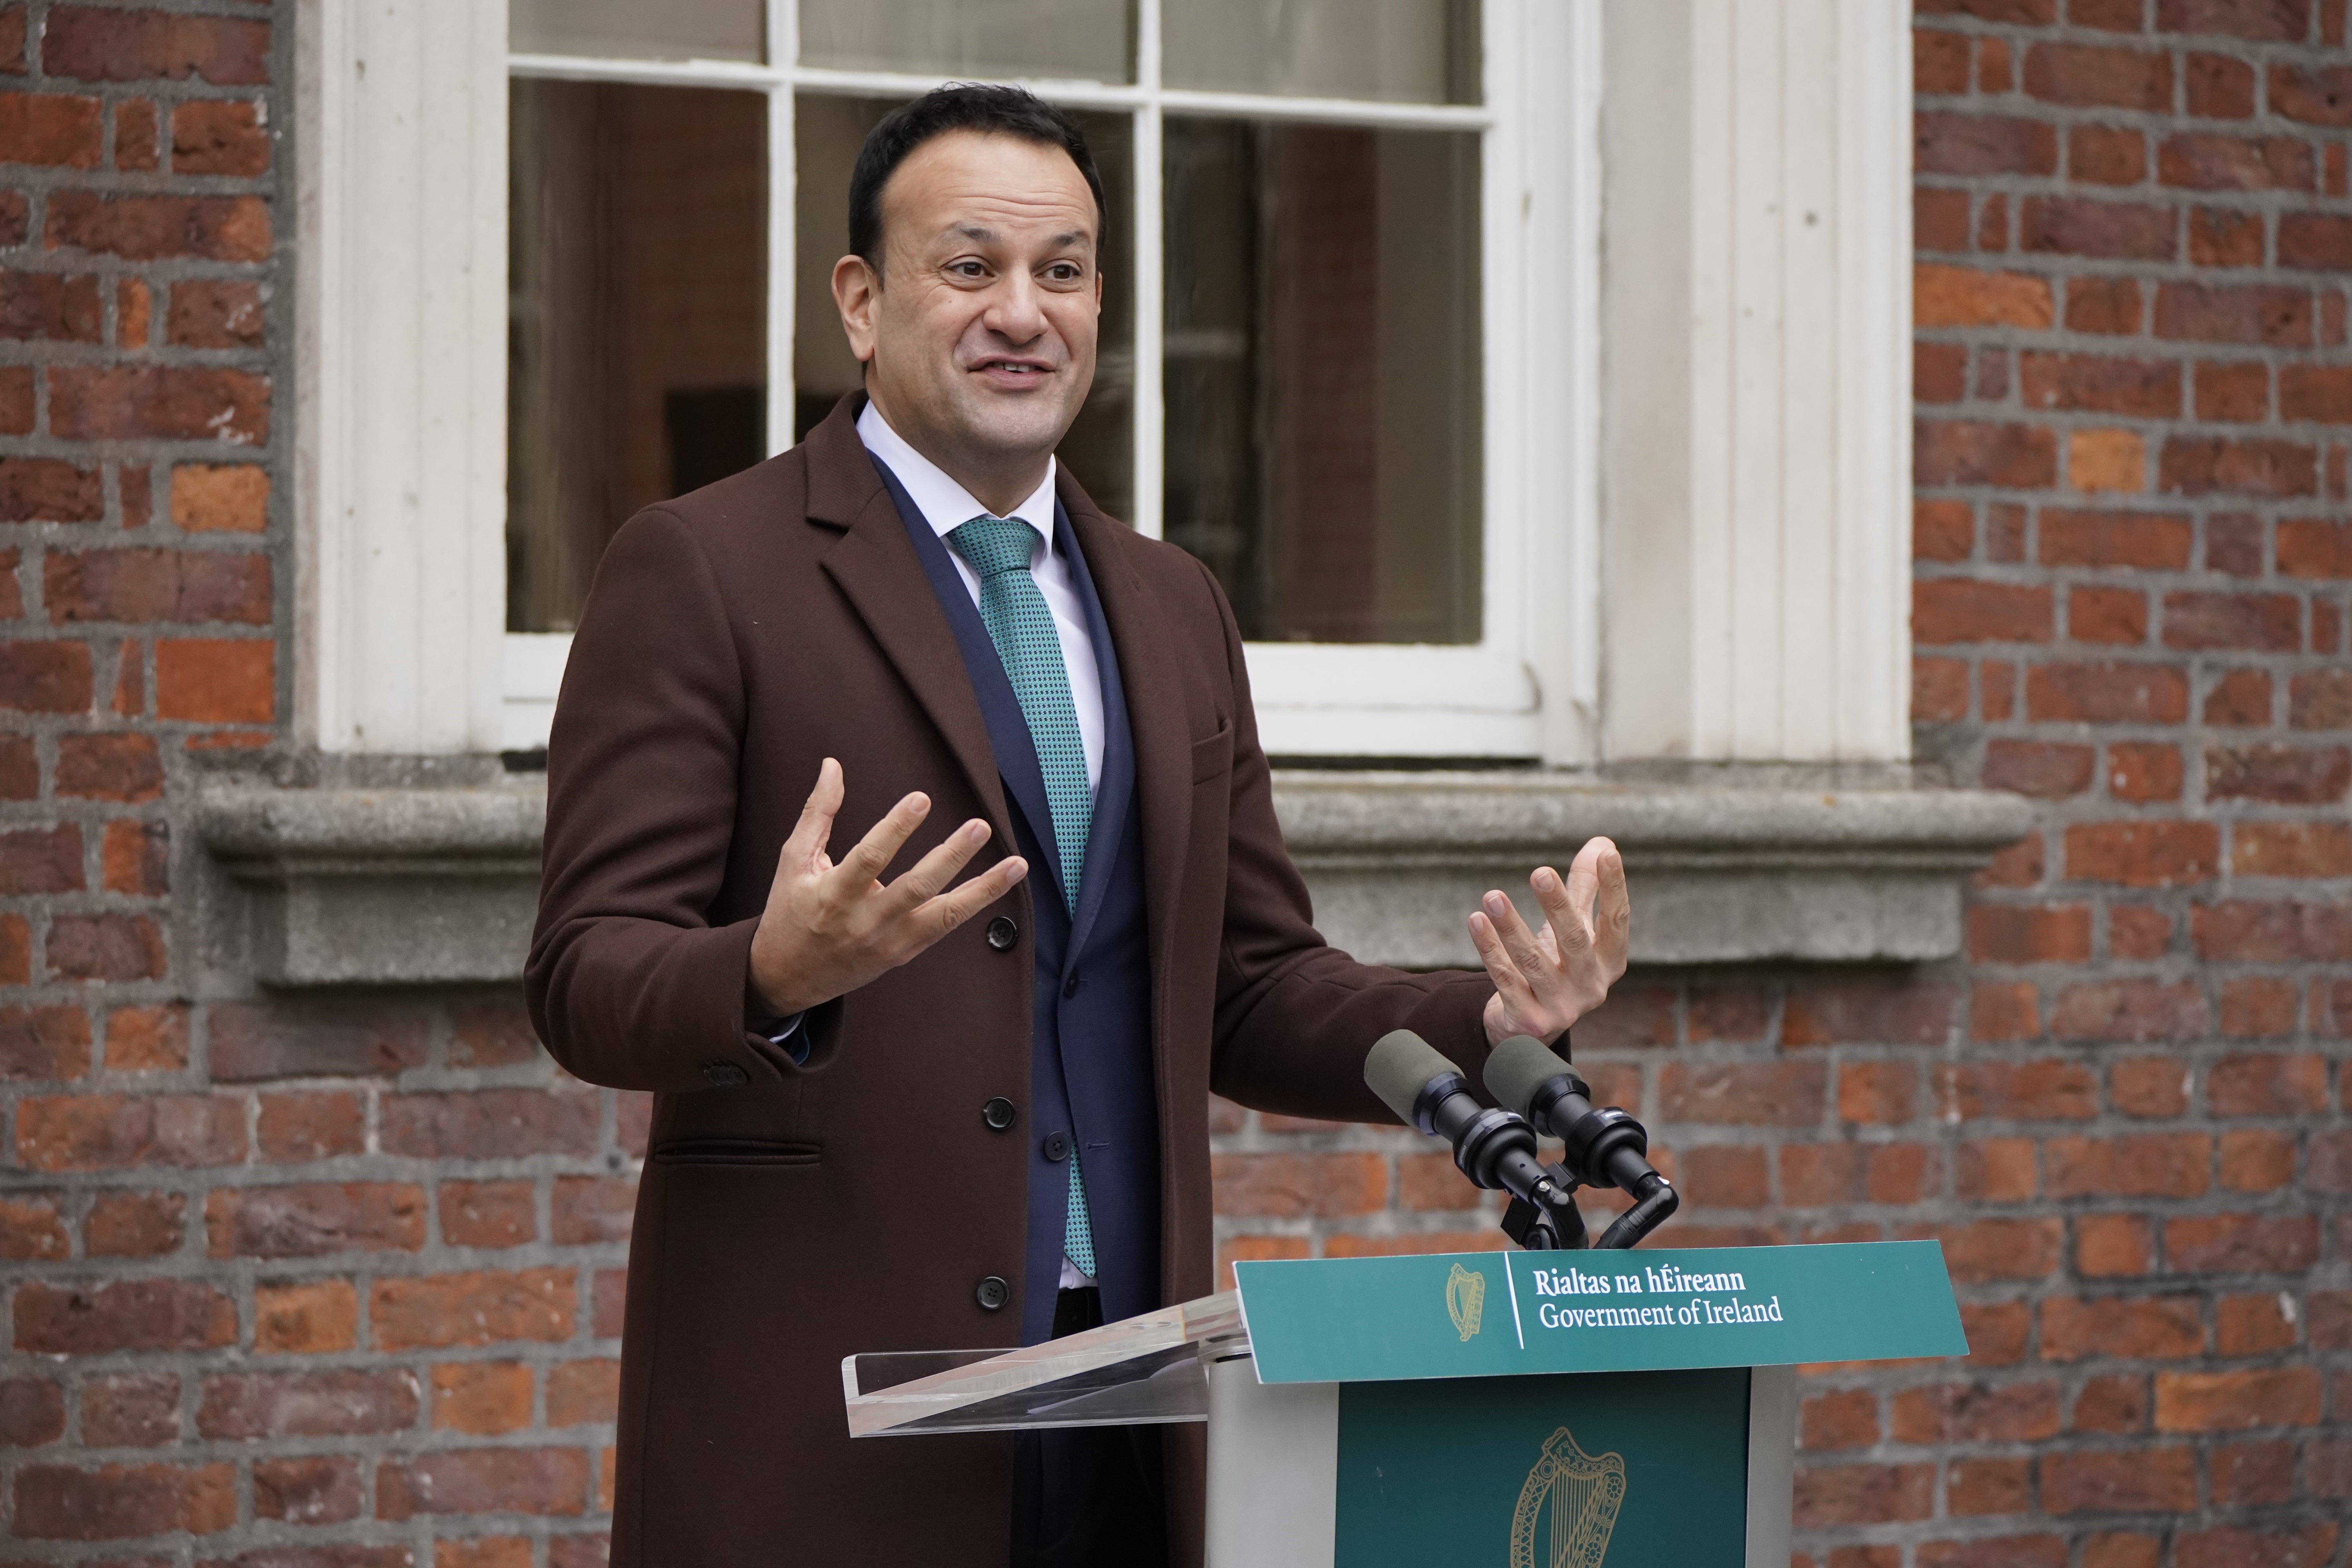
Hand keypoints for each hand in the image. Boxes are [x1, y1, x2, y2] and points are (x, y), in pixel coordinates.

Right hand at [748, 759, 1027, 1016]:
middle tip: (979, 826)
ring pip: (942, 915)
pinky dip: (976, 904)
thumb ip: (818, 812)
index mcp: (834, 894)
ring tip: (1015, 863)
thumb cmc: (791, 911)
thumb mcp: (795, 860)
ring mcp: (889, 941)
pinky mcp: (904, 952)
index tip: (920, 799)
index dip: (895, 828)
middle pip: (915, 889)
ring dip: (983, 889)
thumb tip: (833, 765)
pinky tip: (1002, 882)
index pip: (869, 859)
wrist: (788, 976)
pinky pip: (946, 927)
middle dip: (950, 857)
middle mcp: (865, 922)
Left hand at [1469, 837, 1629, 1046]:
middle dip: (1557, 905)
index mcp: (1610, 961)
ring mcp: (1560, 1007)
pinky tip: (1476, 921)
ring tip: (1491, 896)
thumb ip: (1586, 890)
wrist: (1531, 1025)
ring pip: (1532, 961)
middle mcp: (1591, 986)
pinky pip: (1505, 980)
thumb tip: (1602, 843)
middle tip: (1539, 872)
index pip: (1617, 920)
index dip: (1614, 887)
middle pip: (1575, 941)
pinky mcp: (1528, 1020)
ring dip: (1511, 926)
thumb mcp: (1577, 931)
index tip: (1607, 855)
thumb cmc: (1559, 966)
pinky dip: (1490, 950)